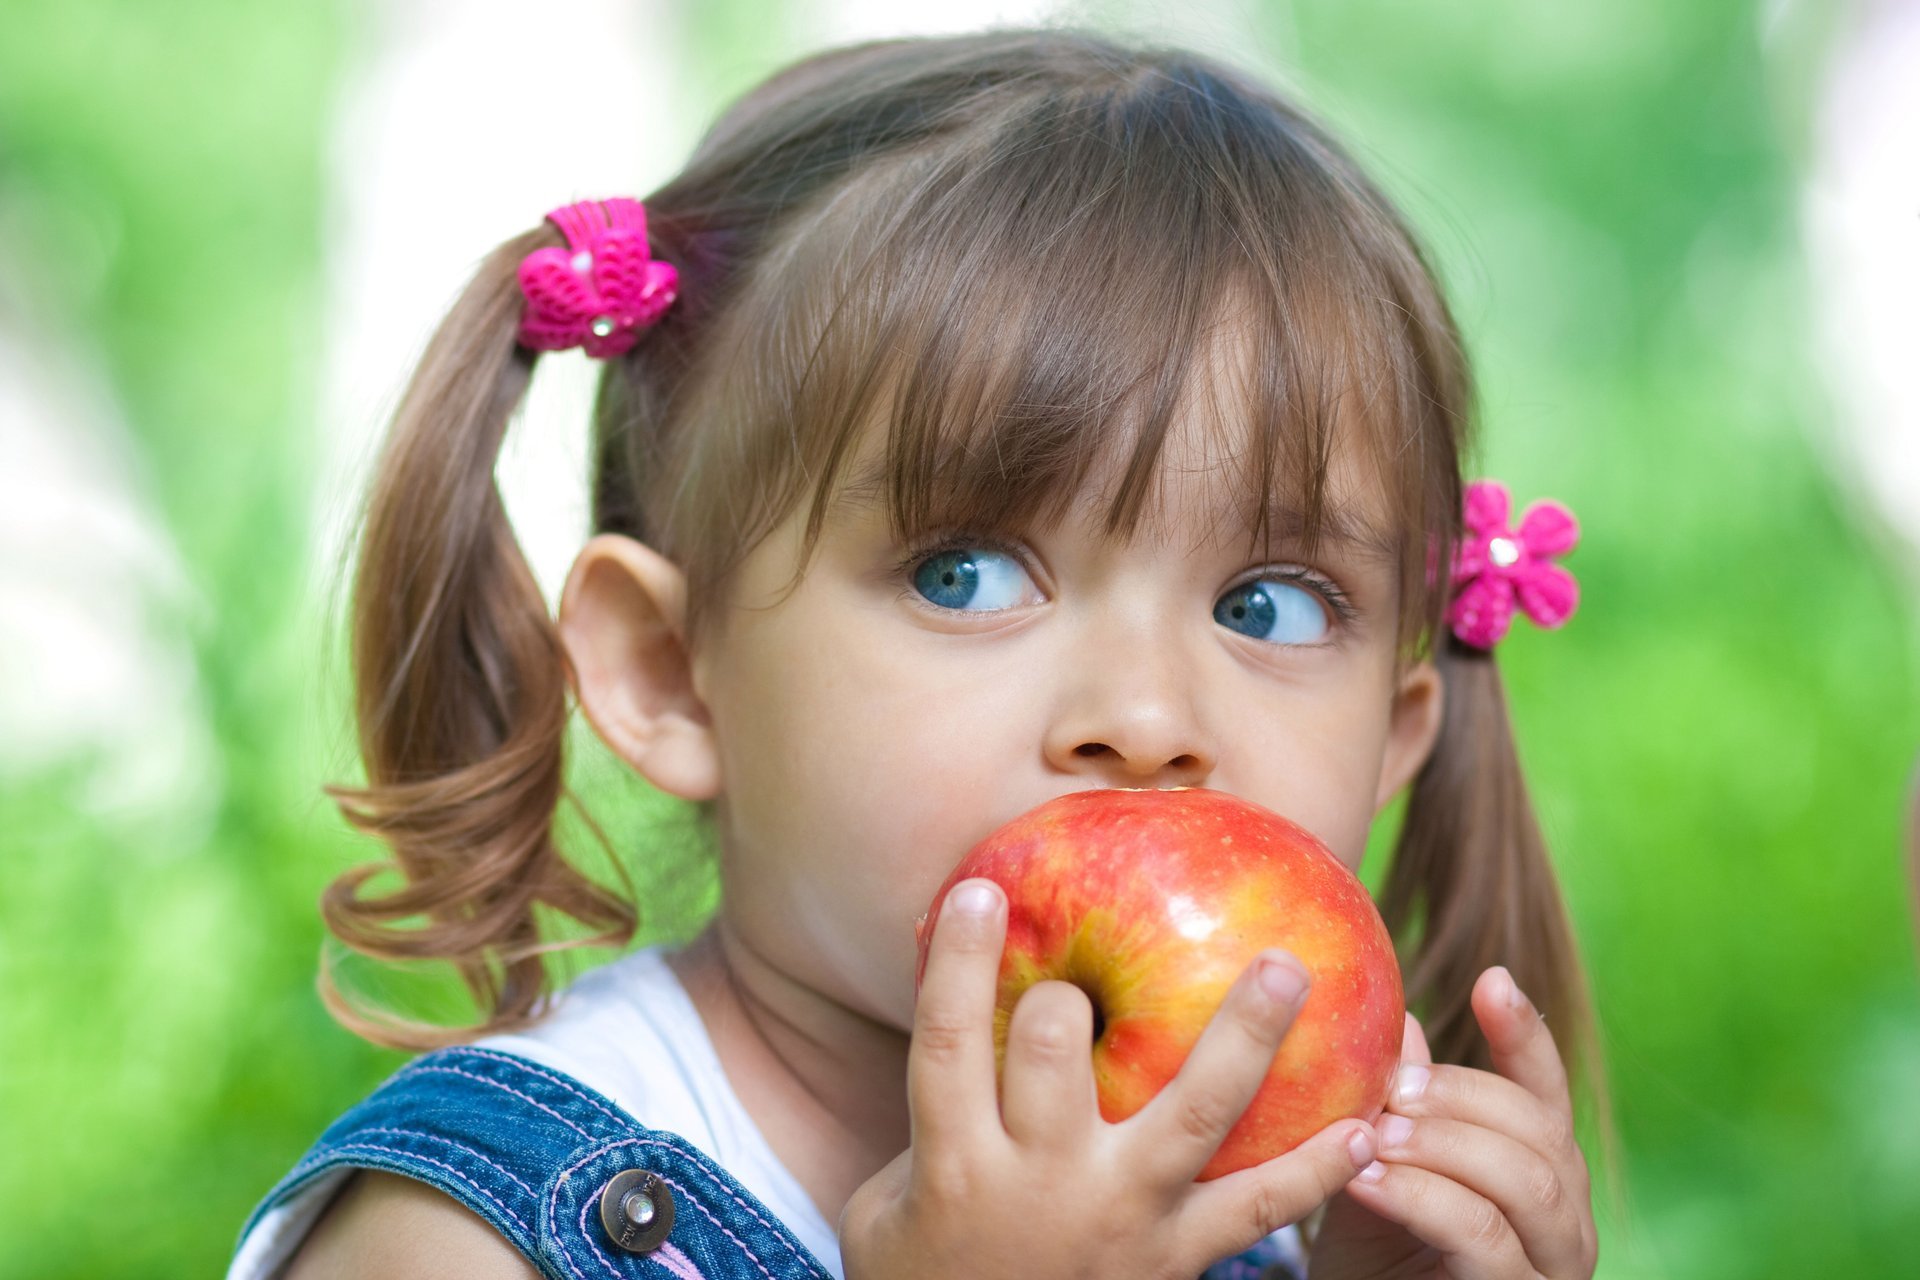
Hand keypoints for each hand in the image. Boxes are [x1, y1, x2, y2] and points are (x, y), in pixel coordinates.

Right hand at [839, 878, 1378, 1279]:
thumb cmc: (924, 1275)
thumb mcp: (889, 1199)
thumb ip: (932, 1108)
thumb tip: (946, 977)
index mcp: (957, 1165)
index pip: (950, 1042)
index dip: (961, 963)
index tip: (983, 889)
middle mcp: (1040, 1184)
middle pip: (1058, 1054)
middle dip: (1077, 990)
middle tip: (1109, 938)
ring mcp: (1120, 1221)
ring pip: (1191, 1113)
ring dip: (1244, 1035)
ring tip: (1288, 966)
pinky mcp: (1177, 1262)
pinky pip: (1259, 1210)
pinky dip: (1315, 1169)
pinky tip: (1363, 1124)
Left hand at [1307, 968, 1596, 1278]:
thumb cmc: (1369, 1255)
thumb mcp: (1373, 1165)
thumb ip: (1391, 1101)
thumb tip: (1393, 1014)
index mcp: (1535, 1169)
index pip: (1545, 1092)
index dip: (1525, 1034)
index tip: (1493, 980)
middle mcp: (1562, 1218)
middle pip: (1539, 1131)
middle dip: (1461, 1097)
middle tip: (1389, 1087)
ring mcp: (1551, 1267)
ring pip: (1527, 1183)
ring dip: (1444, 1147)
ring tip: (1374, 1133)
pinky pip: (1484, 1239)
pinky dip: (1424, 1199)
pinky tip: (1366, 1179)